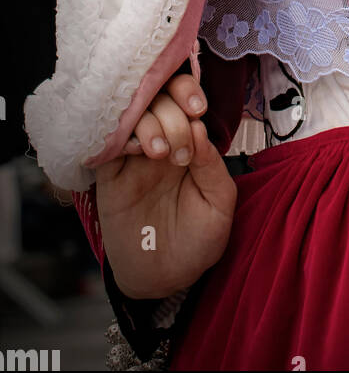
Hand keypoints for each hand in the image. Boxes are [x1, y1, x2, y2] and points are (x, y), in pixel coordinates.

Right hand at [95, 73, 236, 298]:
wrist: (165, 279)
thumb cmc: (197, 241)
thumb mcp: (219, 204)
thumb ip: (213, 166)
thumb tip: (199, 128)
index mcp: (190, 141)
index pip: (183, 96)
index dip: (188, 92)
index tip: (197, 111)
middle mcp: (161, 141)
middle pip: (156, 99)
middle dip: (172, 115)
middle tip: (180, 151)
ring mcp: (133, 158)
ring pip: (132, 115)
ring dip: (148, 125)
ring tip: (159, 155)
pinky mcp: (109, 176)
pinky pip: (106, 144)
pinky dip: (118, 137)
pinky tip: (134, 150)